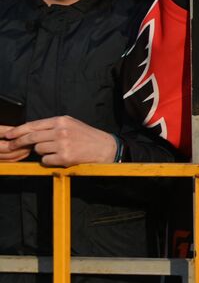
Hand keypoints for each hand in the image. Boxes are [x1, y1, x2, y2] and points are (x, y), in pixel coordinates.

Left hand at [1, 116, 117, 165]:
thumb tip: (29, 132)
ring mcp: (62, 144)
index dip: (18, 131)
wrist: (104, 147)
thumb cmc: (86, 136)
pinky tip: (60, 158)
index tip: (9, 135)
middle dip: (20, 142)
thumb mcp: (70, 124)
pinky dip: (49, 161)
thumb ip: (52, 126)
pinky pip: (45, 160)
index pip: (34, 125)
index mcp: (61, 120)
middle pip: (32, 137)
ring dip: (43, 152)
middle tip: (13, 145)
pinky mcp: (64, 157)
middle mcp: (61, 131)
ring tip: (55, 150)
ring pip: (38, 149)